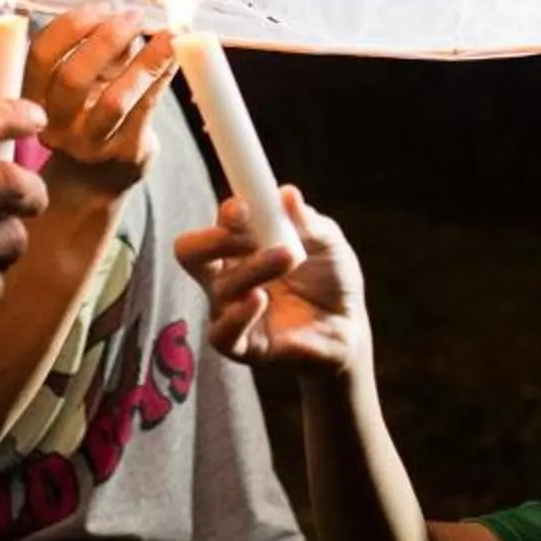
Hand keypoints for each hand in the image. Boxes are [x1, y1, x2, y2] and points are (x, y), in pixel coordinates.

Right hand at [26, 5, 176, 199]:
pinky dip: (163, 75)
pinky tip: (176, 53)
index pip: (41, 54)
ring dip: (145, 61)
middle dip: (107, 39)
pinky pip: (146, 109)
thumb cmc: (90, 113)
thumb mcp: (84, 82)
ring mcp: (89, 144)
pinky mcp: (124, 153)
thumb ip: (100, 50)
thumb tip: (131, 16)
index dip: (72, 25)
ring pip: (114, 100)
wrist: (98, 175)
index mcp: (35, 98)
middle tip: (134, 17)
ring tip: (168, 35)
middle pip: (72, 77)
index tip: (102, 7)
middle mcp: (55, 124)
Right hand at [173, 187, 365, 373]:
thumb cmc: (331, 279)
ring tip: (289, 257)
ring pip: (221, 288)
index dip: (226, 214)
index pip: (216, 225)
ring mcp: (231, 312)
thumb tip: (287, 193)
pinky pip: (223, 335)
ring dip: (255, 267)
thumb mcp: (328, 243)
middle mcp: (228, 277)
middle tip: (247, 233)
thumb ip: (306, 221)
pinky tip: (259, 299)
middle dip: (212, 239)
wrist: (349, 328)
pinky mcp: (244, 347)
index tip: (244, 206)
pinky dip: (237, 315)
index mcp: (242, 246)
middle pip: (191, 253)